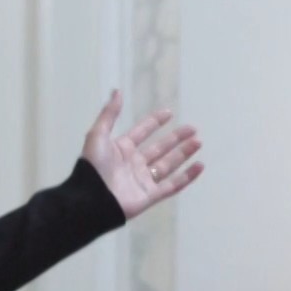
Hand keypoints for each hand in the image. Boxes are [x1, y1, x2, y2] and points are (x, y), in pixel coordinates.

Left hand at [82, 89, 202, 221]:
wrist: (91, 200)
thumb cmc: (93, 167)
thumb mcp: (98, 135)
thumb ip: (109, 114)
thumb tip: (117, 91)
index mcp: (121, 149)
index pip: (142, 132)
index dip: (154, 122)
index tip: (169, 113)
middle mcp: (134, 163)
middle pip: (160, 148)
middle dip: (176, 138)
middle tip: (193, 129)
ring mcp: (143, 180)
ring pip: (168, 165)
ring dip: (184, 153)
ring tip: (198, 142)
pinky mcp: (150, 196)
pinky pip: (172, 186)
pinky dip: (187, 177)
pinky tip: (200, 166)